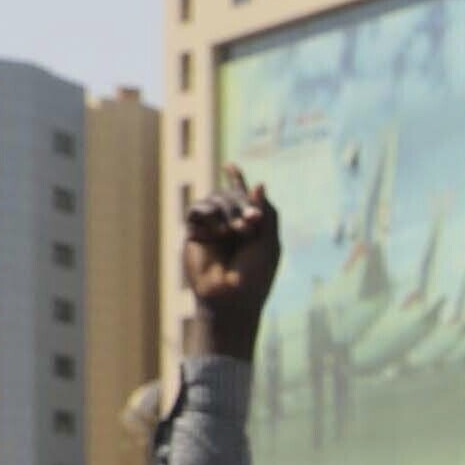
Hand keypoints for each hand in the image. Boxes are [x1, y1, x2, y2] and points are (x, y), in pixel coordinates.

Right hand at [182, 174, 281, 361]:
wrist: (230, 299)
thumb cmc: (255, 275)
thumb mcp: (270, 243)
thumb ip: (267, 213)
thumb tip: (260, 183)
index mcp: (251, 225)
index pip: (243, 197)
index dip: (237, 180)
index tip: (230, 166)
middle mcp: (230, 224)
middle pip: (231, 194)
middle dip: (242, 205)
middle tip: (250, 226)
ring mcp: (212, 228)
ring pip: (215, 199)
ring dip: (228, 211)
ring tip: (235, 232)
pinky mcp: (194, 234)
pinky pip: (197, 210)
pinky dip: (210, 216)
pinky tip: (217, 233)